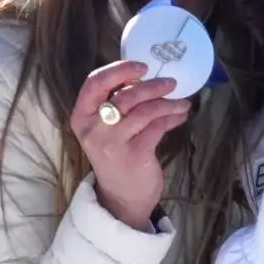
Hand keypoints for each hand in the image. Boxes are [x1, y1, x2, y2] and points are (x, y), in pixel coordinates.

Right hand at [69, 61, 190, 230]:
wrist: (121, 197)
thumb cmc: (115, 155)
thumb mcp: (106, 129)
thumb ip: (116, 104)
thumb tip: (147, 77)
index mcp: (82, 117)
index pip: (94, 83)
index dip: (118, 70)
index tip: (142, 66)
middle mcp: (93, 129)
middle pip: (124, 96)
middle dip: (152, 86)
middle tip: (171, 82)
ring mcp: (112, 144)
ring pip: (144, 111)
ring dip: (168, 103)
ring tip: (181, 102)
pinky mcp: (133, 155)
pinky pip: (157, 127)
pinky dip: (172, 118)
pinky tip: (180, 117)